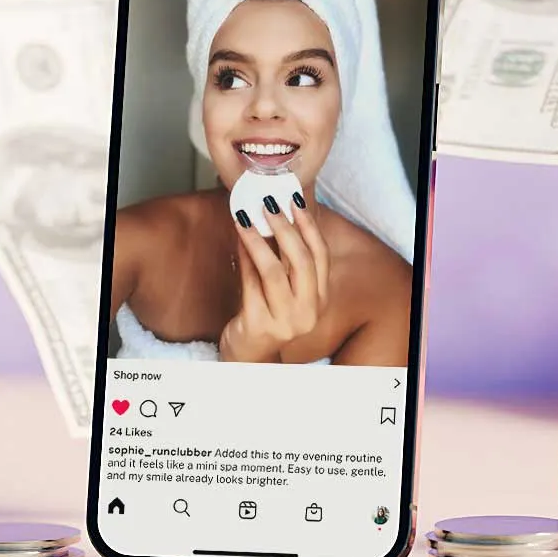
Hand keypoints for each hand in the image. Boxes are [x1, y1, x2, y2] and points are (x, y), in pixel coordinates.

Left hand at [219, 196, 329, 362]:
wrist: (249, 356)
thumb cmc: (268, 314)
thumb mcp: (285, 289)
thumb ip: (285, 261)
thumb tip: (273, 214)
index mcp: (320, 299)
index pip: (321, 256)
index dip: (309, 226)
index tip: (294, 200)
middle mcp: (308, 311)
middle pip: (301, 261)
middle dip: (285, 228)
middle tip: (268, 204)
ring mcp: (285, 321)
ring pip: (274, 271)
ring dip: (259, 240)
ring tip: (244, 217)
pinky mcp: (259, 324)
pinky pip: (251, 284)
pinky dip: (244, 259)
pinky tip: (237, 240)